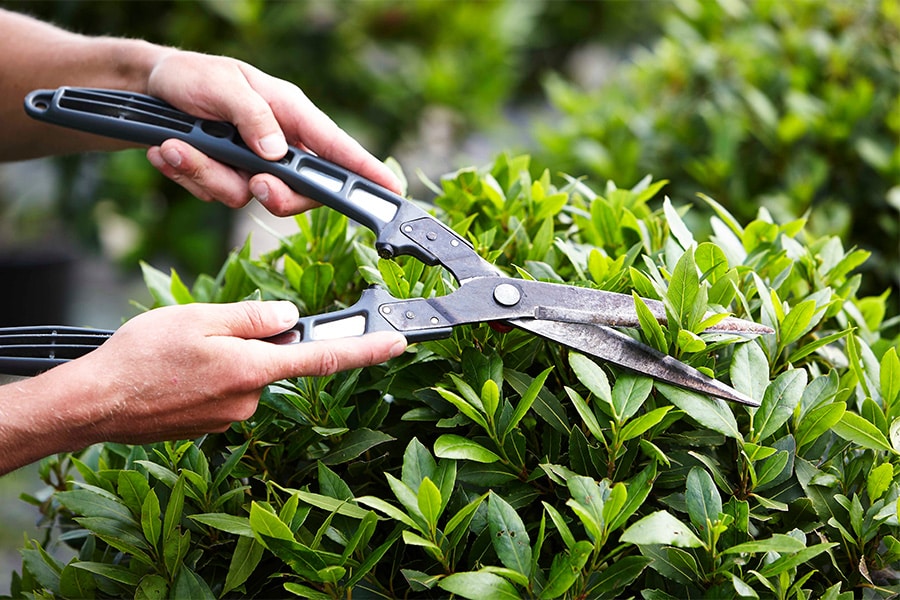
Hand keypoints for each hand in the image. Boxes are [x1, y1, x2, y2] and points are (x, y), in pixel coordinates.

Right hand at [53, 301, 405, 445]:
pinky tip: (179, 371)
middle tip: (207, 331)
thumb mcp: (200, 317)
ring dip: (228, 356)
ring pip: (248, 373)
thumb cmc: (142, 356)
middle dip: (255, 340)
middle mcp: (251, 399)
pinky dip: (212, 374)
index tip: (398, 343)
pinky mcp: (213, 425)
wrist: (97, 404)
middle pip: (275, 359)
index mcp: (255, 369)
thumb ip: (254, 316)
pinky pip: (228, 389)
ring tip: (182, 352)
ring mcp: (232, 416)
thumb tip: (291, 318)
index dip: (367, 349)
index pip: (325, 358)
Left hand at [144, 51, 401, 215]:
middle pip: (299, 191)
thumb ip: (253, 117)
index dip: (366, 172)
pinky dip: (188, 175)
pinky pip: (215, 194)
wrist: (147, 90)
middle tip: (256, 185)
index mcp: (291, 114)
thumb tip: (279, 155)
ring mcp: (252, 164)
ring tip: (176, 146)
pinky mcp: (226, 177)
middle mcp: (278, 144)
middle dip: (275, 194)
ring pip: (246, 196)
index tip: (391, 192)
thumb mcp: (223, 84)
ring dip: (206, 174)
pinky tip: (169, 150)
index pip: (336, 148)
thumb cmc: (191, 76)